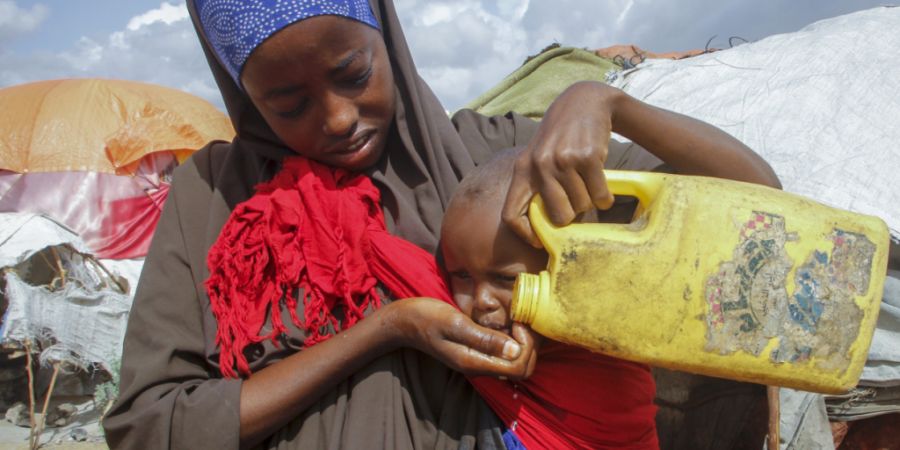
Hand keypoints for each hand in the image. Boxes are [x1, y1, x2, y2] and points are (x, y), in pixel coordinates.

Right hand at [386, 298, 537, 378]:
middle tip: (522, 320)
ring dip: (523, 343)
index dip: (527, 347)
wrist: (404, 321)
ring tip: (517, 319)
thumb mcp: (455, 324)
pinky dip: (513, 340)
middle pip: (521, 369)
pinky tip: (507, 322)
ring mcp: (477, 361)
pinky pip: (504, 353)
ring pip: (514, 362)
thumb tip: (515, 350)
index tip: (518, 323)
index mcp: (474, 363)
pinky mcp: (476, 352)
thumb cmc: (426, 318)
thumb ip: (484, 339)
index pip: (518, 369)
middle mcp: (479, 367)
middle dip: (530, 347)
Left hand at [502, 81, 621, 246]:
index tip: (540, 241)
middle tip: (577, 203)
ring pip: (581, 206)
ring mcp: (564, 160)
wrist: (584, 102)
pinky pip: (600, 196)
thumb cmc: (560, 138)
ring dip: (590, 202)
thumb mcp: (538, 157)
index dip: (524, 234)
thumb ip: (536, 186)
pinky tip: (602, 185)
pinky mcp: (588, 157)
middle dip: (571, 216)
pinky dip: (605, 197)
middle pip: (557, 216)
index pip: (511, 214)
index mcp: (522, 169)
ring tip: (588, 183)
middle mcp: (539, 165)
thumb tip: (545, 230)